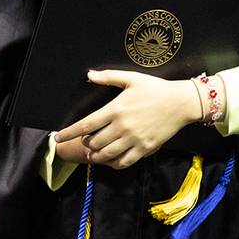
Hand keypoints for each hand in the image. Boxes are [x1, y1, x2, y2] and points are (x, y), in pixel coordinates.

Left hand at [55, 70, 200, 169]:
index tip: (57, 137)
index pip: (86, 125)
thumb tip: (89, 75)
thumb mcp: (132, 78)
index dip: (68, 132)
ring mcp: (134, 139)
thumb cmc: (156, 89)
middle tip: (86, 140)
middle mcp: (122, 126)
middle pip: (94, 142)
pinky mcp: (144, 149)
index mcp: (116, 109)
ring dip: (96, 155)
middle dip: (86, 143)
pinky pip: (123, 162)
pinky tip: (111, 159)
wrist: (181, 103)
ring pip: (106, 155)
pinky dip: (113, 163)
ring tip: (94, 153)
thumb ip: (109, 77)